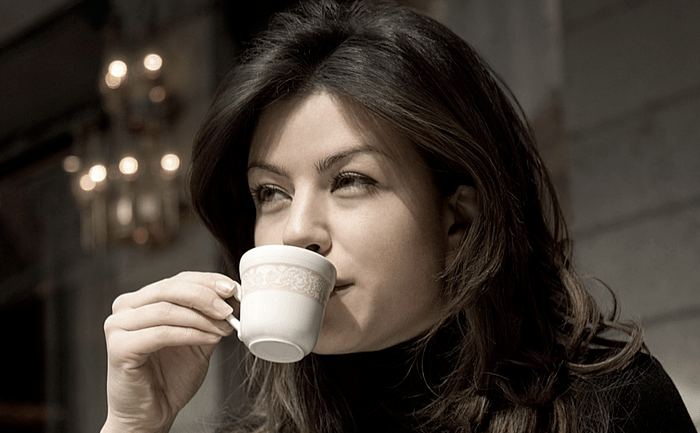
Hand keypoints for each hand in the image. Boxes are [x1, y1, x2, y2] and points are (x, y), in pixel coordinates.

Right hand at [101, 272, 238, 432]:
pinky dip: (191, 333)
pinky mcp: (119, 348)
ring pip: (167, 310)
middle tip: (230, 309)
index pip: (178, 280)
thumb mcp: (198, 339)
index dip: (208, 281)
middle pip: (171, 289)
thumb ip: (209, 317)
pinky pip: (162, 333)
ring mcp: (118, 326)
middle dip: (206, 296)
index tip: (233, 288)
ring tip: (225, 327)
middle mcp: (125, 308)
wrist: (151, 414)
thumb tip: (234, 297)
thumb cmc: (171, 377)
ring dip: (202, 317)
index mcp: (142, 300)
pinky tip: (211, 338)